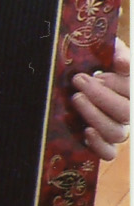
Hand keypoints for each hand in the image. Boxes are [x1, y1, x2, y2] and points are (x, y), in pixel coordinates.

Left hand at [72, 36, 129, 161]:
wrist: (78, 82)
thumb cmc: (96, 65)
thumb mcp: (106, 54)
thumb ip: (116, 52)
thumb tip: (122, 62)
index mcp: (131, 90)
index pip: (132, 90)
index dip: (117, 84)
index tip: (97, 74)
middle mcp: (129, 112)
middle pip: (126, 112)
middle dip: (101, 96)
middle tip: (79, 80)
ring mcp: (118, 129)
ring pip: (117, 133)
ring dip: (95, 116)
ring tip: (76, 98)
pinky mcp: (103, 144)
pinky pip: (108, 153)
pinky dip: (99, 145)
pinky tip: (86, 131)